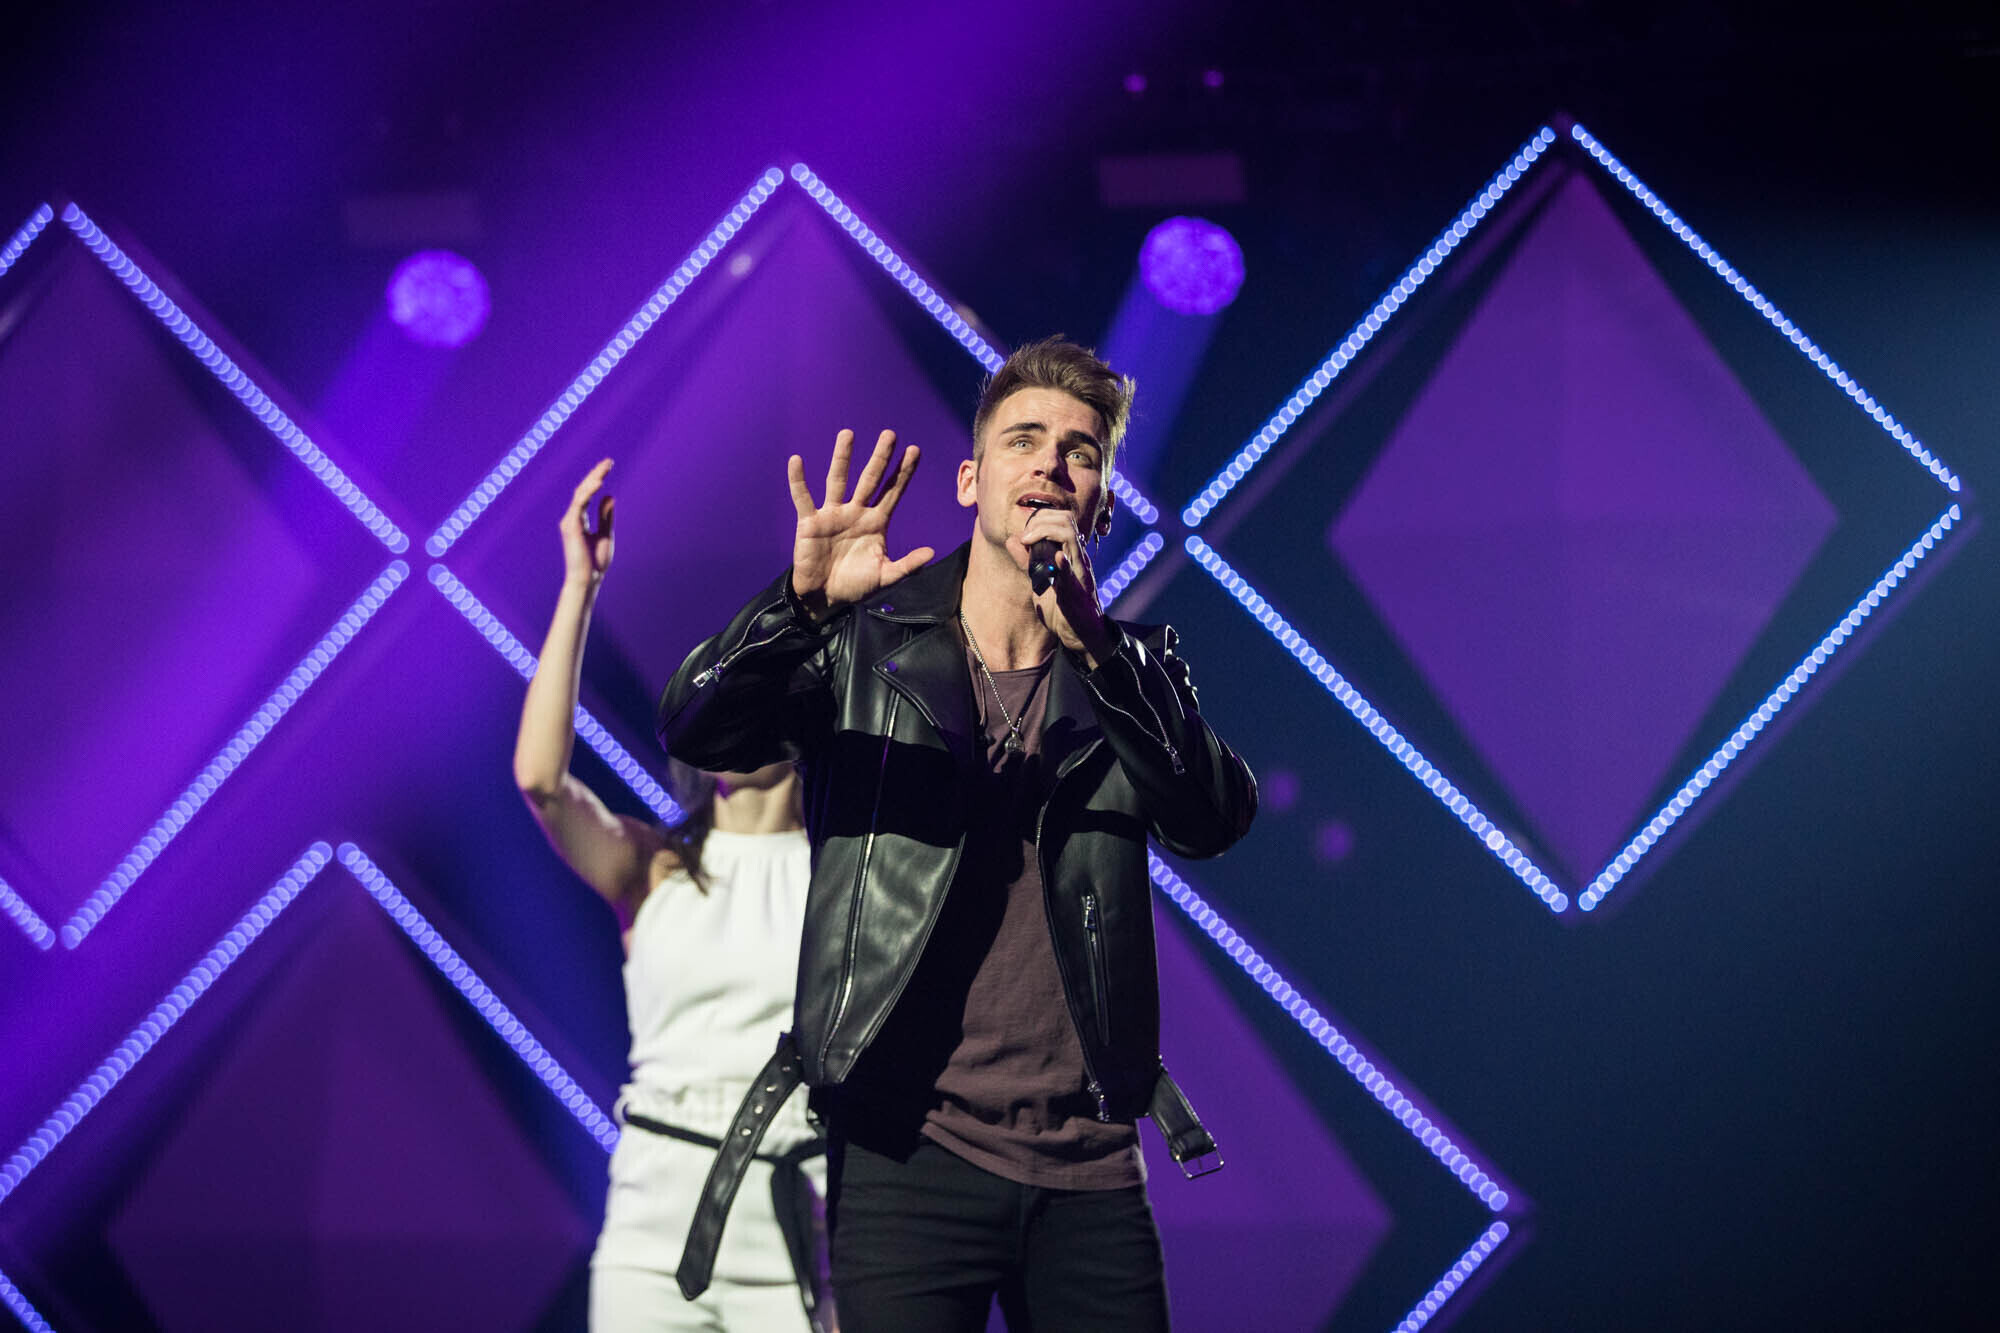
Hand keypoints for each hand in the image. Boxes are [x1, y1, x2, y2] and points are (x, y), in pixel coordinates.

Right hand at [562, 458, 615, 587]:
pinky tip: (599, 483)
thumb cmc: (595, 562)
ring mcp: (570, 521)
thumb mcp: (605, 534)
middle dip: (595, 474)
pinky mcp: (571, 526)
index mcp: (579, 520)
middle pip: (583, 490)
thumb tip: (609, 496)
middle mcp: (572, 518)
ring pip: (580, 494)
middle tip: (609, 462)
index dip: (596, 479)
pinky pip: (579, 504)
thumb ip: (605, 516)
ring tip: (605, 468)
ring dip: (593, 480)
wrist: (588, 579)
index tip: (608, 466)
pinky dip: (588, 492)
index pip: (587, 494)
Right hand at [788, 429, 934, 619]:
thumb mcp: (886, 577)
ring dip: (842, 457)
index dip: (903, 472)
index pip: (893, 491)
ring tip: (848, 434)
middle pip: (870, 479)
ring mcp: (832, 515)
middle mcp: (855, 512)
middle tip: (890, 434)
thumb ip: (908, 565)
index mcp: (876, 522)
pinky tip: (797, 461)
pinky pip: (803, 498)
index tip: (915, 450)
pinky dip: (798, 480)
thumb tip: (931, 552)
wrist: (824, 598)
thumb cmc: (856, 586)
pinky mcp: (810, 522)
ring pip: (838, 480)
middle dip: (880, 457)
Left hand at [1024, 505, 1113, 666]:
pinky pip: (1071, 573)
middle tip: (1025, 537)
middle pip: (1067, 521)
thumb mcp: (1041, 581)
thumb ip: (1027, 562)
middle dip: (1041, 520)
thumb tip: (1012, 540)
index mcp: (1071, 554)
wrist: (1081, 635)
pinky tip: (1056, 558)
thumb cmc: (1063, 608)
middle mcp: (1077, 559)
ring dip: (1047, 532)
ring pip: (1071, 538)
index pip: (1062, 519)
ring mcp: (1079, 573)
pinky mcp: (1077, 592)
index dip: (1041, 517)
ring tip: (1029, 541)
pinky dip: (1063, 564)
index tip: (1024, 533)